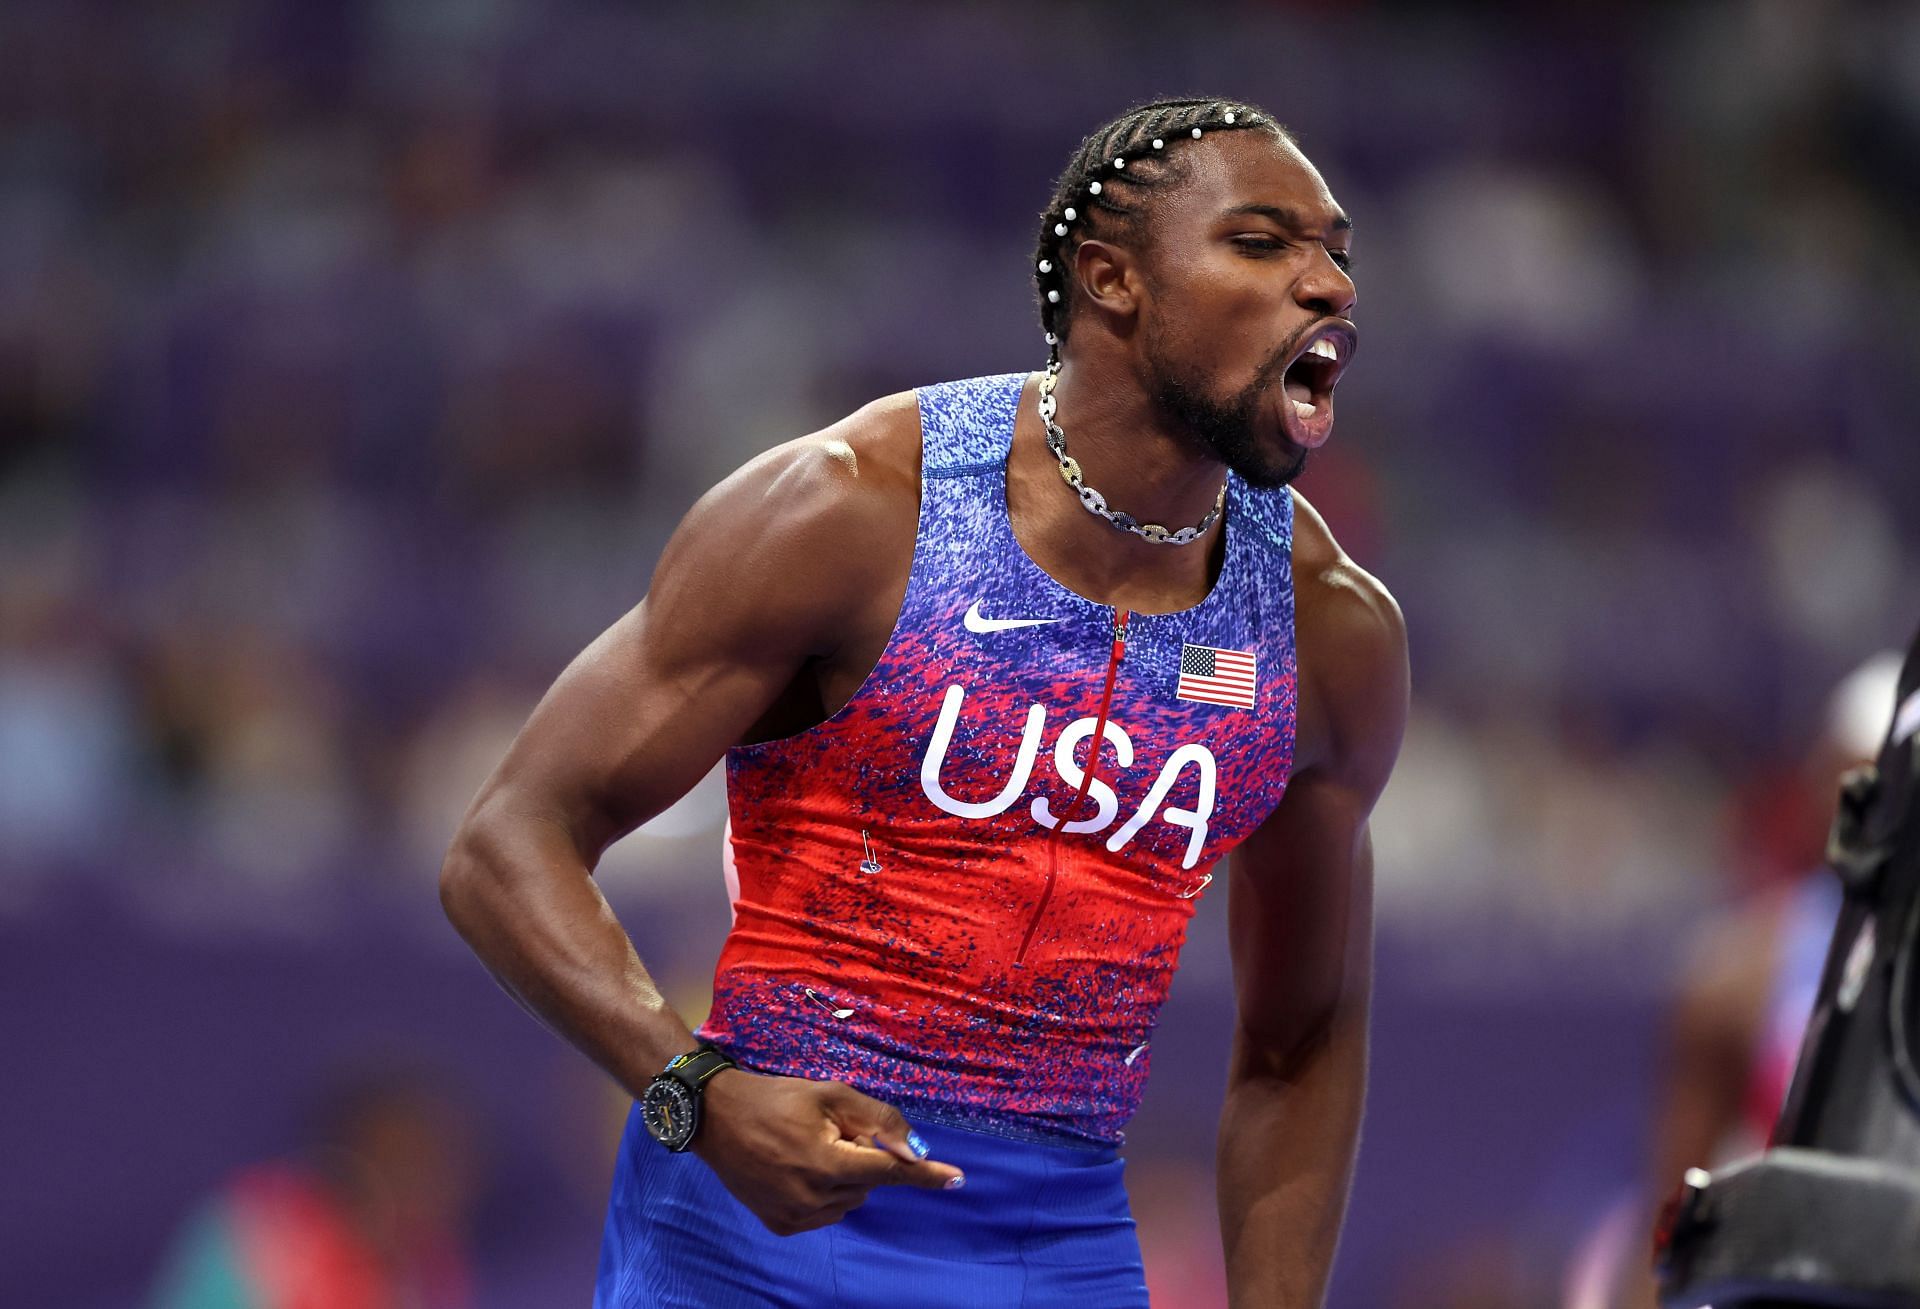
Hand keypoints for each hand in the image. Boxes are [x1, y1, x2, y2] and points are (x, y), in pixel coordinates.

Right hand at [691, 1069, 965, 1234]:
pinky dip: (824, 1194)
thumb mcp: (830, 1094)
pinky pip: (825, 1213)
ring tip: (809, 1149)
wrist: (716, 1119)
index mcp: (826, 1163)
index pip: (889, 1171)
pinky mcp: (781, 1226)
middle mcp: (812, 1198)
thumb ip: (876, 1120)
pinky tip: (797, 1169)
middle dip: (861, 1158)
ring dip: (844, 1178)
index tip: (958, 1180)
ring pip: (849, 1201)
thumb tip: (912, 1149)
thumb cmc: (776, 1098)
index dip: (926, 1174)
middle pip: (868, 1183)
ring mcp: (794, 1217)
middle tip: (830, 1132)